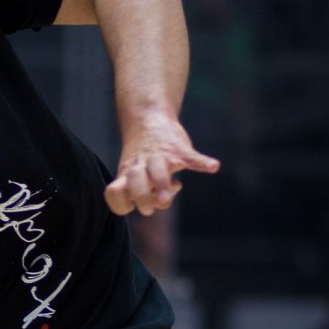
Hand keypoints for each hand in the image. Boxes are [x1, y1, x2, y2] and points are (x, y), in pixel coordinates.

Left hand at [105, 115, 219, 215]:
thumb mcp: (133, 173)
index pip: (115, 192)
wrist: (149, 118)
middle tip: (149, 209)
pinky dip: (202, 162)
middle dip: (141, 195)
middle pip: (135, 180)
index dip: (122, 204)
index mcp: (127, 174)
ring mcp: (160, 157)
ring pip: (159, 169)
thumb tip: (162, 201)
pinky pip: (191, 157)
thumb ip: (144, 193)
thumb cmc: (142, 156)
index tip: (131, 206)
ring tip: (175, 188)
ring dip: (163, 183)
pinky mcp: (179, 149)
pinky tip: (213, 167)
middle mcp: (141, 165)